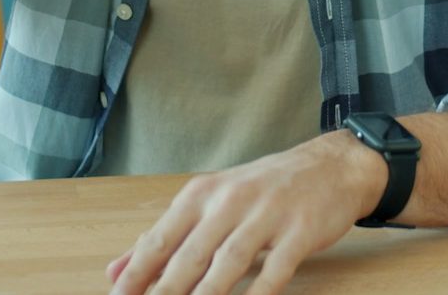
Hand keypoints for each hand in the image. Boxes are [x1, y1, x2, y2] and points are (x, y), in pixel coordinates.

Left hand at [105, 132, 386, 294]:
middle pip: (189, 256)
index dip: (135, 276)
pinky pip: (275, 271)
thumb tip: (115, 272)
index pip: (158, 240)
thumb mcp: (210, 201)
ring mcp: (266, 215)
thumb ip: (164, 237)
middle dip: (165, 293)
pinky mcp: (299, 231)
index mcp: (201, 195)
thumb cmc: (264, 188)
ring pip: (228, 264)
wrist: (332, 165)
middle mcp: (230, 201)